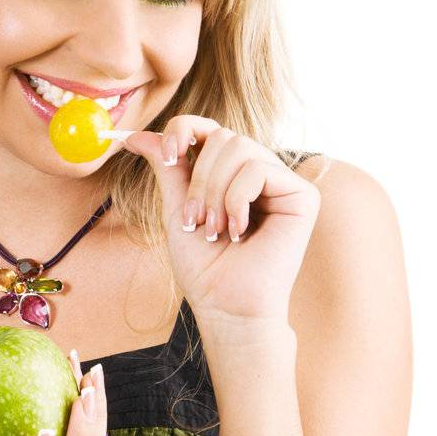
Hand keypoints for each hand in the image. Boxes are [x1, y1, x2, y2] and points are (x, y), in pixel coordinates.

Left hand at [122, 119, 320, 323]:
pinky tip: (240, 232)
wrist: (226, 306)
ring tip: (215, 231)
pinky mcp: (302, 195)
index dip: (185, 129)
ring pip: (239, 148)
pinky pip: (258, 170)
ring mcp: (283, 183)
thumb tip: (134, 136)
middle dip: (198, 180)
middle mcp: (260, 173)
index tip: (165, 155)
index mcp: (232, 174)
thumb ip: (166, 168)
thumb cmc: (205, 268)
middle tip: (195, 222)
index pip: (210, 129)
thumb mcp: (177, 209)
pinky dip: (237, 201)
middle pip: (223, 137)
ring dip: (215, 193)